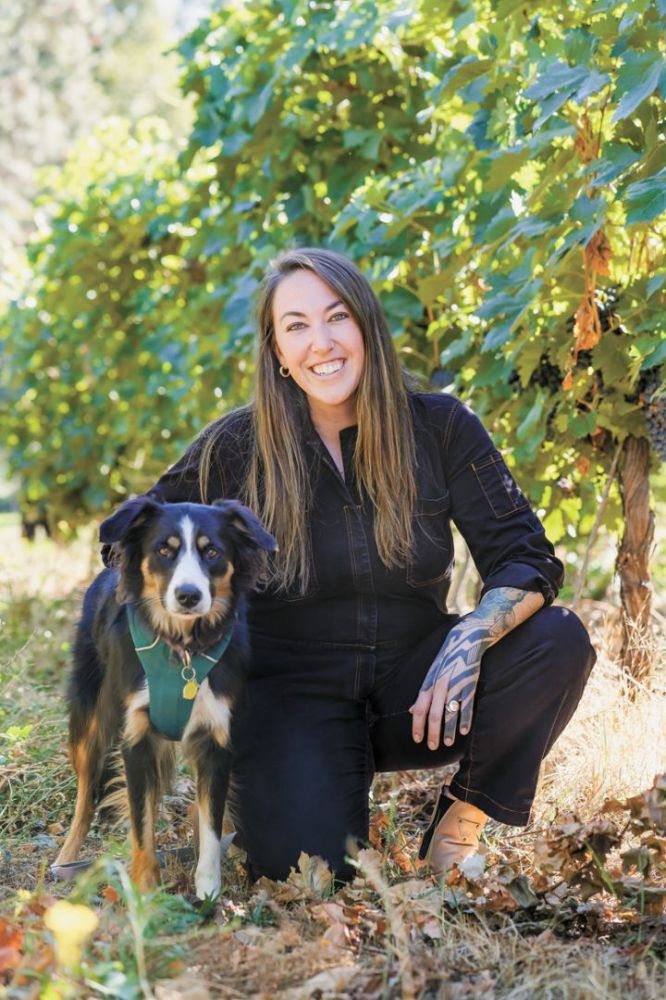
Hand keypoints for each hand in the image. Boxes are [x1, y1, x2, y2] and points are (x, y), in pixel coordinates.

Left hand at [409, 621, 489, 748]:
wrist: (466, 639)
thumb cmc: (446, 659)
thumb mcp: (430, 674)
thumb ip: (422, 694)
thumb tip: (410, 711)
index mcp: (429, 684)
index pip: (419, 708)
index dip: (417, 725)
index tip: (417, 739)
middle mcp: (440, 686)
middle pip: (434, 714)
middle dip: (432, 733)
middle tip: (432, 747)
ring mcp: (455, 686)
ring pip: (449, 713)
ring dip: (448, 731)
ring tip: (447, 743)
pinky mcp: (469, 685)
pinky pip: (466, 706)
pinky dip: (465, 720)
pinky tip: (465, 731)